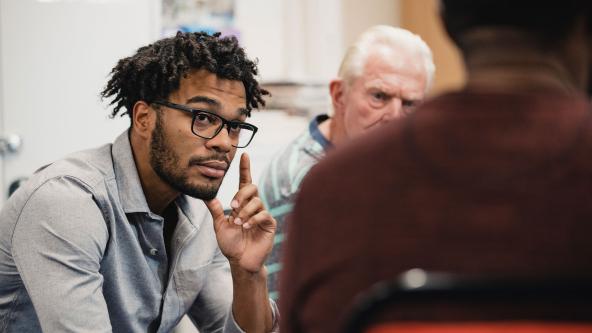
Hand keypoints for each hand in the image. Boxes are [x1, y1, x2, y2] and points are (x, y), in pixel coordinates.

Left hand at [205, 153, 275, 272]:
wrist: (240, 261)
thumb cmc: (231, 244)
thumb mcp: (220, 226)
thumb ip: (216, 211)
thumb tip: (206, 196)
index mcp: (242, 204)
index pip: (245, 182)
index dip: (245, 168)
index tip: (244, 155)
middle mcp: (254, 206)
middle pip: (252, 187)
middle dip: (241, 194)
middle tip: (233, 205)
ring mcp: (263, 214)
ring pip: (257, 201)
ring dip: (244, 211)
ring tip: (238, 223)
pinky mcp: (269, 224)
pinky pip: (263, 214)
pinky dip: (252, 218)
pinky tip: (245, 226)